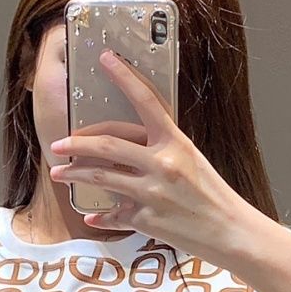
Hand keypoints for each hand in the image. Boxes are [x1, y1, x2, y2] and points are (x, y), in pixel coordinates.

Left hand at [47, 48, 244, 263]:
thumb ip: (162, 152)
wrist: (231, 232)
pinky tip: (92, 216)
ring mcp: (152, 192)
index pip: (146, 100)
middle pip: (108, 144)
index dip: (124, 77)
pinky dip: (101, 216)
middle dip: (77, 143)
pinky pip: (114, 214)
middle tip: (59, 144)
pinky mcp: (146, 219)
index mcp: (176, 142)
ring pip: (100, 176)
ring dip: (74, 174)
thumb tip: (129, 151)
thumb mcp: (192, 162)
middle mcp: (162, 163)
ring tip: (59, 173)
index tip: (106, 59)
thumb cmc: (214, 197)